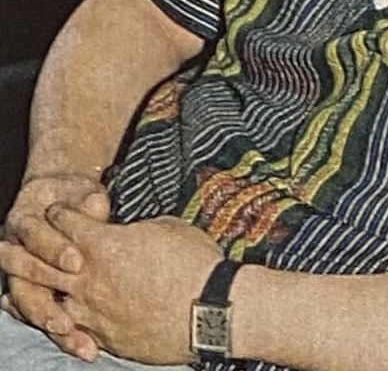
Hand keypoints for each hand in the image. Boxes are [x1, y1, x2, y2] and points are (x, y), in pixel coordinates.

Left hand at [3, 207, 223, 364]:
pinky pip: (70, 329)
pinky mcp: (104, 337)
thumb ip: (135, 230)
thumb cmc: (194, 262)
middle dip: (20, 251)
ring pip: (47, 302)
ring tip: (6, 293)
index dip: (61, 213)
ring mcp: (93, 311)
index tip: (57, 209)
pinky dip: (54, 324)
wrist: (209, 310)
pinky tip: (48, 322)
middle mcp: (90, 278)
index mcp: (105, 244)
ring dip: (26, 294)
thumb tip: (127, 233)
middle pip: (42, 263)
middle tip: (0, 245)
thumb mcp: (166, 228)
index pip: (68, 223)